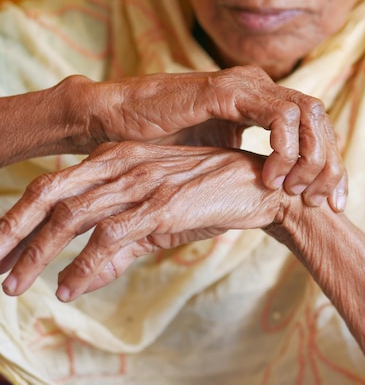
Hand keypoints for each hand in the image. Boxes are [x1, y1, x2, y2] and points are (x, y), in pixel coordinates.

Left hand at [0, 142, 285, 301]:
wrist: (258, 189)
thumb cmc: (209, 199)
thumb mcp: (157, 221)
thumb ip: (116, 250)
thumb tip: (75, 280)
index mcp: (120, 158)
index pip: (55, 185)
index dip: (19, 216)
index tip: (0, 247)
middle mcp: (125, 165)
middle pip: (52, 197)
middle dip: (12, 232)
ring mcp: (142, 184)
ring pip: (72, 217)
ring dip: (37, 254)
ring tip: (14, 286)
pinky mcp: (162, 206)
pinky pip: (110, 236)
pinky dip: (83, 264)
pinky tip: (66, 287)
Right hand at [78, 65, 346, 209]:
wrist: (116, 125)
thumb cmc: (165, 147)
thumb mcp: (222, 158)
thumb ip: (255, 163)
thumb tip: (285, 190)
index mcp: (264, 103)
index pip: (317, 130)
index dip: (332, 167)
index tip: (332, 204)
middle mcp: (262, 89)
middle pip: (322, 121)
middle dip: (330, 166)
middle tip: (318, 201)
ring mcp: (247, 86)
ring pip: (310, 115)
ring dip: (310, 158)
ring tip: (291, 190)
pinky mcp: (229, 90)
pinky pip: (279, 116)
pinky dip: (283, 149)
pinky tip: (271, 176)